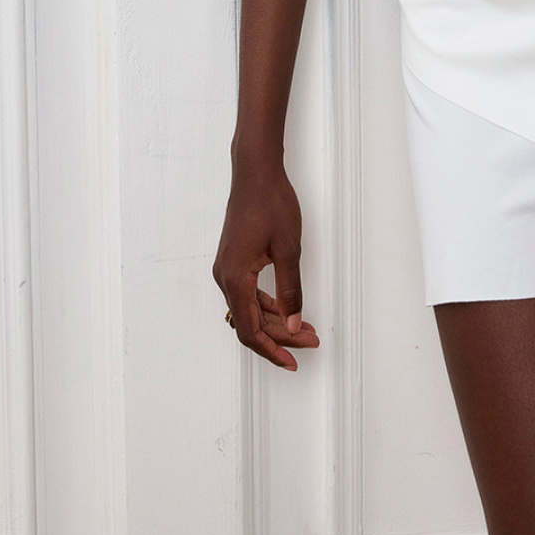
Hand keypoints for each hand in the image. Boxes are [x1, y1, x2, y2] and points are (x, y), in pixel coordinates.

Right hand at [213, 157, 319, 369]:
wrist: (255, 172)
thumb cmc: (270, 203)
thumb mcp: (288, 249)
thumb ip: (291, 290)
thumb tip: (294, 324)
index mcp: (235, 278)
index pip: (250, 330)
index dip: (272, 350)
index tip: (292, 361)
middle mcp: (224, 277)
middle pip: (250, 323)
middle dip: (281, 336)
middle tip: (310, 342)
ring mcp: (227, 268)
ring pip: (249, 309)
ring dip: (275, 321)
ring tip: (305, 328)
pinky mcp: (233, 260)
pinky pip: (248, 293)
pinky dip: (267, 305)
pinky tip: (286, 308)